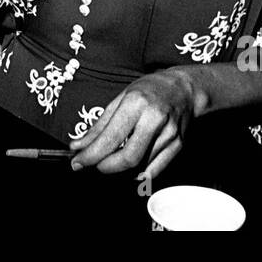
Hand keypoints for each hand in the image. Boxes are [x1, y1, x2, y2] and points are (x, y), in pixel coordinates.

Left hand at [67, 67, 203, 179]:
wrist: (184, 89)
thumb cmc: (149, 90)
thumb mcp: (120, 99)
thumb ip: (99, 125)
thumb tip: (77, 146)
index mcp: (136, 103)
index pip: (110, 138)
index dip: (91, 155)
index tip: (77, 163)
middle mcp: (154, 118)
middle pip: (128, 158)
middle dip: (106, 167)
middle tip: (95, 165)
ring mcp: (169, 133)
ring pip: (141, 166)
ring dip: (121, 170)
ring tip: (111, 160)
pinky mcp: (178, 145)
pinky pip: (155, 170)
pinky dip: (138, 173)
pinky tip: (130, 167)